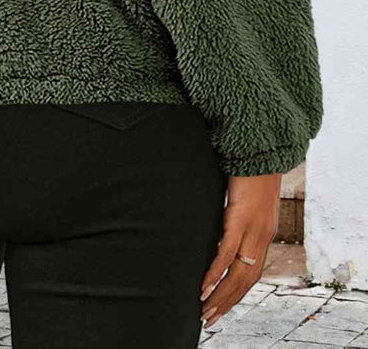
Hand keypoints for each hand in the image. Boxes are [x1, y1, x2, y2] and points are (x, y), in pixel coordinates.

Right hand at [199, 172, 280, 329]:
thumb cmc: (250, 171)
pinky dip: (216, 271)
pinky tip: (205, 284)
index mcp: (263, 234)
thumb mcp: (245, 199)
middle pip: (245, 281)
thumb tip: (219, 226)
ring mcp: (253, 229)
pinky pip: (227, 251)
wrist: (261, 149)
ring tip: (203, 308)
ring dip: (220, 294)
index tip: (220, 308)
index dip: (236, 294)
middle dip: (226, 302)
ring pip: (237, 272)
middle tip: (207, 317)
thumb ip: (236, 216)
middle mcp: (262, 237)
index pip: (252, 275)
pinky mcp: (240, 217)